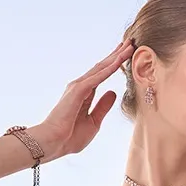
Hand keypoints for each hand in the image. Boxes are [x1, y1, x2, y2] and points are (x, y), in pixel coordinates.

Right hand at [33, 39, 134, 158]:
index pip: (102, 75)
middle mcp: (81, 86)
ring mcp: (79, 86)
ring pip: (102, 68)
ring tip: (129, 45)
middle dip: (117, 54)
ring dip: (116, 57)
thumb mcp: (93, 122)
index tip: (127, 55)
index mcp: (84, 94)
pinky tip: (120, 60)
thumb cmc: (69, 137)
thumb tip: (113, 92)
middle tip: (130, 42)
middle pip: (102, 67)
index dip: (115, 64)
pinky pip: (98, 77)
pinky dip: (110, 68)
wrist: (54, 143)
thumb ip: (103, 107)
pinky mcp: (78, 90)